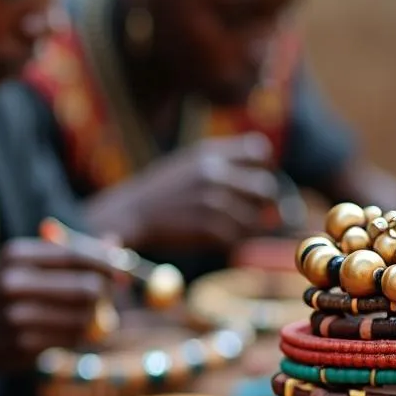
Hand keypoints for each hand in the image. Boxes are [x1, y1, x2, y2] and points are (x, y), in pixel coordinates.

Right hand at [0, 238, 113, 371]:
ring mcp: (17, 316)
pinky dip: (77, 336)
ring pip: (84, 317)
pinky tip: (65, 332)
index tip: (122, 272)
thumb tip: (116, 243)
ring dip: (92, 319)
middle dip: (103, 294)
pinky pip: (72, 339)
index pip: (76, 255)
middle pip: (87, 287)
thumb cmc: (3, 292)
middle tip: (103, 298)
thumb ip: (69, 252)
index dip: (106, 264)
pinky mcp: (24, 344)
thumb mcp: (26, 263)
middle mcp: (14, 282)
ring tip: (83, 316)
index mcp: (16, 254)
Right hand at [125, 133, 278, 248]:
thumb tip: (267, 188)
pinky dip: (227, 243)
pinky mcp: (207, 228)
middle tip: (248, 216)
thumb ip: (223, 169)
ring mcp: (212, 201)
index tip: (251, 184)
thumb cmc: (158, 194)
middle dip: (262, 205)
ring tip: (221, 230)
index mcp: (209, 153)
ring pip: (254, 220)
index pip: (259, 151)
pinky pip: (235, 239)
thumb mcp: (187, 166)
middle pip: (265, 188)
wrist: (128, 215)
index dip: (261, 169)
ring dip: (244, 230)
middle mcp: (215, 173)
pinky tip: (209, 239)